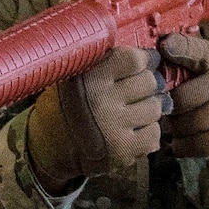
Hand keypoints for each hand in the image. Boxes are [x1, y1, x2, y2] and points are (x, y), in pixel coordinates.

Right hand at [27, 45, 166, 190]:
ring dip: (148, 108)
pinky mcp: (122, 150)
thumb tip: (149, 58)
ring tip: (133, 110)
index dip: (146, 59)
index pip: (134, 59)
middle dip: (147, 84)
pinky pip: (154, 132)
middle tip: (138, 89)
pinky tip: (132, 129)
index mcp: (87, 78)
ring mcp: (112, 128)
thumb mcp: (76, 76)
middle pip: (149, 82)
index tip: (147, 61)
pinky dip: (148, 130)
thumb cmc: (70, 105)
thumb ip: (106, 63)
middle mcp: (99, 102)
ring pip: (155, 107)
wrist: (52, 147)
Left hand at [160, 33, 208, 160]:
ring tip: (173, 124)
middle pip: (182, 98)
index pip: (199, 51)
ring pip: (186, 124)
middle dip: (169, 107)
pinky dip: (182, 146)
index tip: (165, 46)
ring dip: (174, 128)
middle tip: (163, 109)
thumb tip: (160, 51)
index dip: (181, 48)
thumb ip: (195, 57)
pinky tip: (179, 143)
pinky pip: (196, 144)